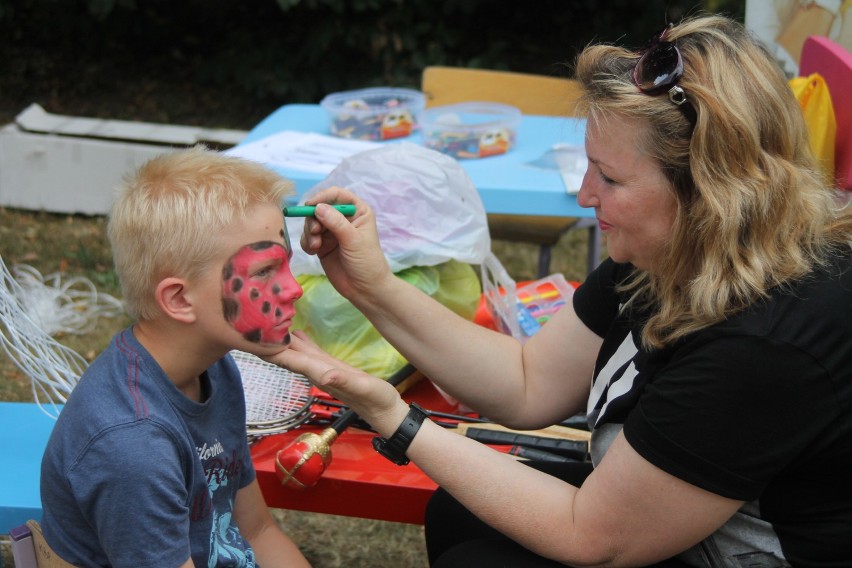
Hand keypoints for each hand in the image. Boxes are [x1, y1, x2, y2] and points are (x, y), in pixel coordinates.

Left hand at [264, 331, 407, 436]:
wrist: (386, 412)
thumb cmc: (377, 400)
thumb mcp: (365, 388)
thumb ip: (346, 382)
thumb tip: (326, 375)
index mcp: (322, 375)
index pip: (292, 360)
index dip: (273, 350)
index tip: (254, 336)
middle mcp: (318, 373)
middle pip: (288, 357)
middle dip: (270, 344)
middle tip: (251, 323)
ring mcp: (324, 371)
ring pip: (297, 354)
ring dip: (282, 342)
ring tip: (268, 325)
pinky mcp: (333, 368)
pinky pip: (312, 353)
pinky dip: (301, 343)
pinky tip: (296, 334)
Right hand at [301, 187, 393, 301]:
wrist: (365, 289)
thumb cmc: (367, 262)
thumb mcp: (353, 240)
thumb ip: (336, 223)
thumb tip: (318, 207)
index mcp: (357, 212)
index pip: (338, 195)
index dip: (323, 197)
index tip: (311, 205)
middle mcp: (344, 219)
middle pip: (320, 208)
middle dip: (313, 219)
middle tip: (314, 232)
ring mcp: (332, 232)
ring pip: (311, 223)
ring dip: (309, 232)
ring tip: (316, 246)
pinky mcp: (322, 245)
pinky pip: (308, 237)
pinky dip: (307, 242)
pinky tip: (313, 252)